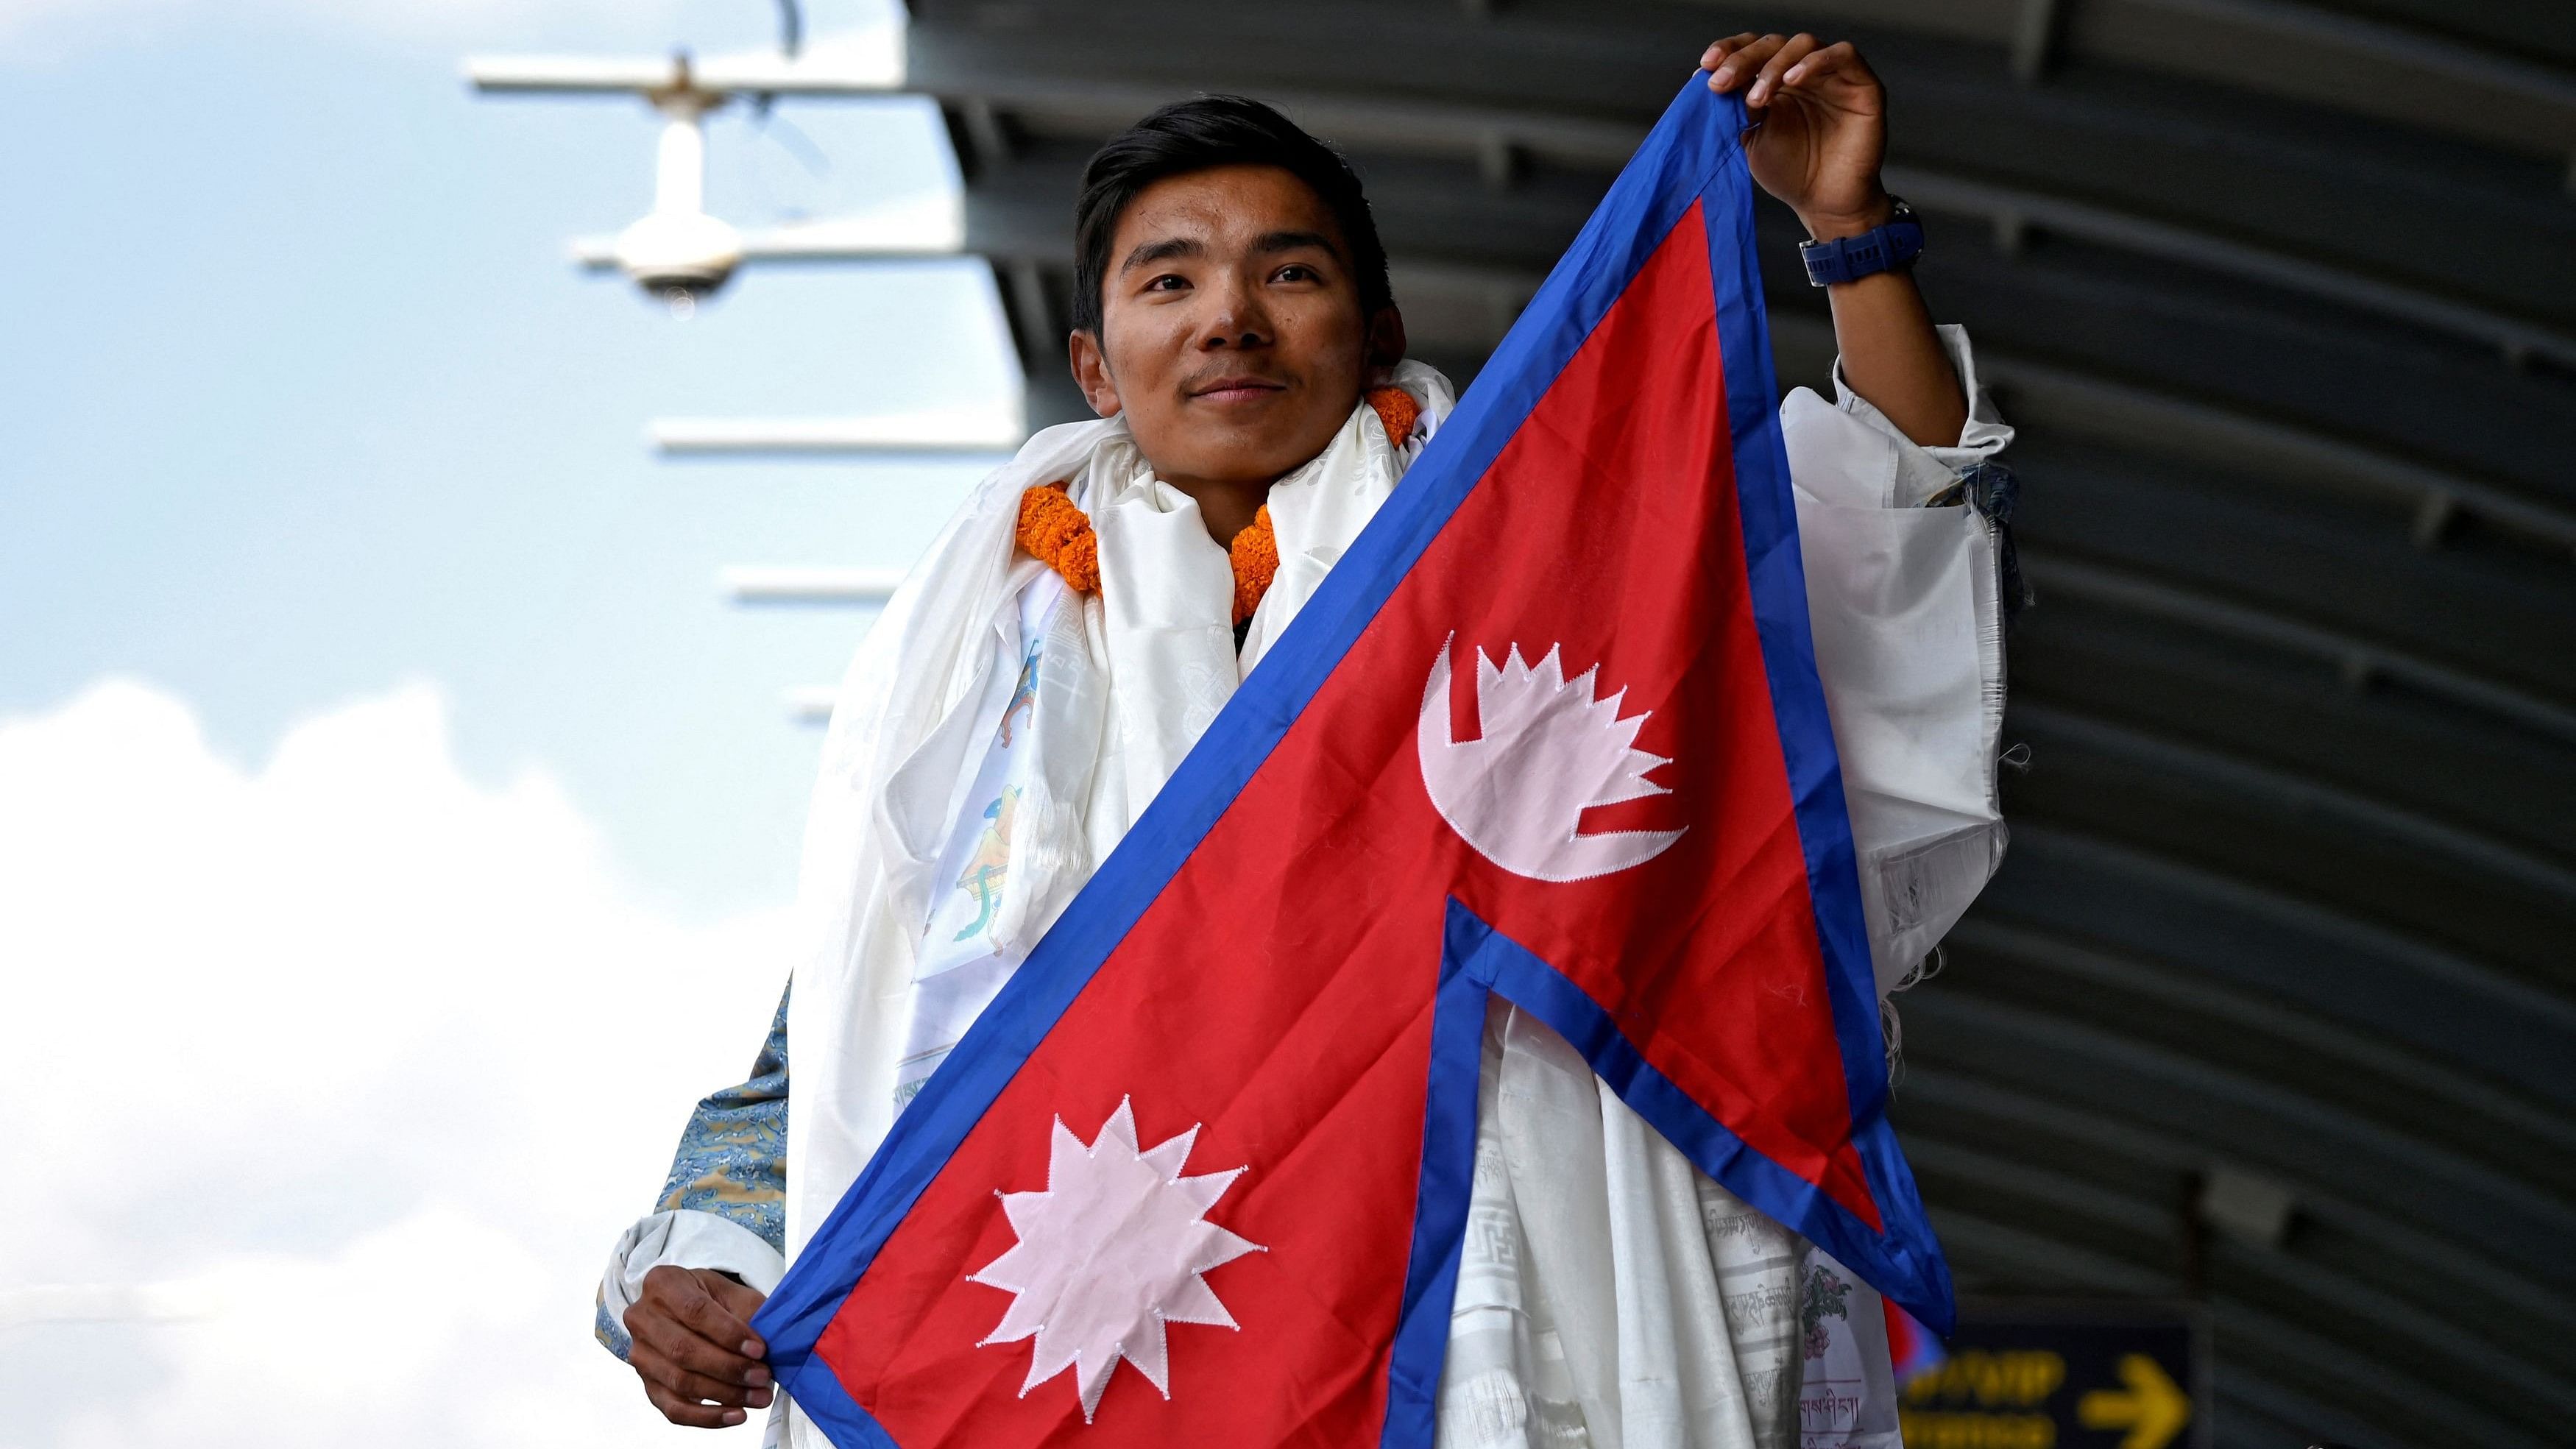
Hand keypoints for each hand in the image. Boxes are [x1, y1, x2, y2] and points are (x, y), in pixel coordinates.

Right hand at [624, 1266, 774, 1428]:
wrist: (685, 1307)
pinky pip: (674, 1409)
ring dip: (725, 1394)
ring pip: (680, 1382)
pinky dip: (707, 1417)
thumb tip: (770, 1345)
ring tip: (758, 1396)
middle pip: (684, 1351)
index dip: (729, 1334)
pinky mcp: (648, 1384)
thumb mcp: (730, 1291)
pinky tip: (735, 1415)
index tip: (759, 1349)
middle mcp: (643, 1319)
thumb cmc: (709, 1297)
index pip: (695, 1311)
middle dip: (729, 1368)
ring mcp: (641, 1355)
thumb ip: (748, 1312)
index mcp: (663, 1284)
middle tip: (762, 1377)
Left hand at [1700, 33, 1890, 240]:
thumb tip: (1714, 80)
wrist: (1823, 203)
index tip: (1705, 67)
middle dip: (1743, 59)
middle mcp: (1804, 73)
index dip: (1729, 52)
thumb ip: (1737, 108)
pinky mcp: (1862, 85)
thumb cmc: (1791, 173)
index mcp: (1776, 82)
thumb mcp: (1753, 137)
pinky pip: (1844, 55)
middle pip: (1772, 44)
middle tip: (1722, 82)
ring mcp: (1833, 76)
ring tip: (1757, 97)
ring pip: (1803, 44)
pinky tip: (1793, 80)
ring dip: (1774, 65)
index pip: (1751, 51)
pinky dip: (1815, 63)